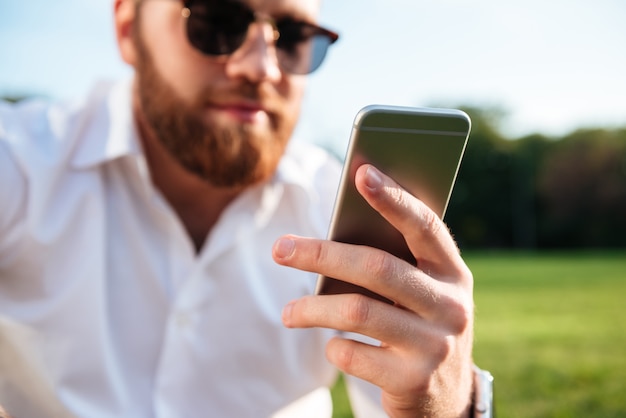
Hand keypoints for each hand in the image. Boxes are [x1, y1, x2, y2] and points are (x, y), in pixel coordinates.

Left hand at [273, 164, 473, 417]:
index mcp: (454, 274)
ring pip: (357, 312)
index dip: (394, 199)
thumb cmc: (419, 325)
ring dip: (312, 309)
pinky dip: (334, 347)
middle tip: (280, 249)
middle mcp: (452, 307)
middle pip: (377, 267)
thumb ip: (395, 264)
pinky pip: (352, 355)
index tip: (361, 172)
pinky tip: (334, 345)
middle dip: (321, 254)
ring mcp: (436, 346)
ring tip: (287, 313)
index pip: (425, 227)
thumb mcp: (422, 293)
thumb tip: (334, 233)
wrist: (445, 398)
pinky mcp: (412, 382)